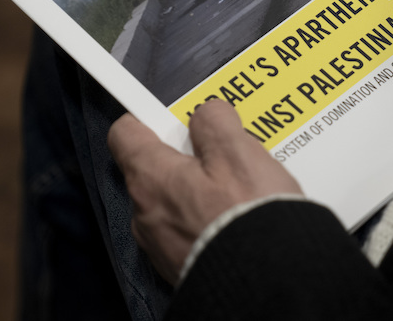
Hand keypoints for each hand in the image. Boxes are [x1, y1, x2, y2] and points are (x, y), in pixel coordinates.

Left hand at [109, 99, 302, 282]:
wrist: (267, 281)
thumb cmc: (248, 217)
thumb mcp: (237, 152)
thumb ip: (214, 122)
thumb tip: (206, 115)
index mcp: (151, 179)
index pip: (126, 132)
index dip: (149, 116)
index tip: (171, 111)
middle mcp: (146, 215)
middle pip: (155, 167)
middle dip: (186, 154)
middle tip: (224, 151)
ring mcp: (160, 245)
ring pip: (174, 200)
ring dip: (199, 189)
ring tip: (240, 187)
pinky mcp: (180, 266)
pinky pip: (187, 229)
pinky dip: (206, 219)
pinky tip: (236, 216)